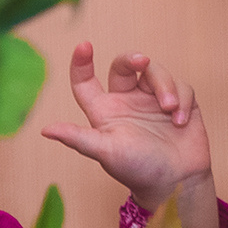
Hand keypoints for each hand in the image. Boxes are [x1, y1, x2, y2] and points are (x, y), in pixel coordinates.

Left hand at [41, 42, 218, 227]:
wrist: (177, 182)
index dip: (81, 63)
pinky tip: (180, 120)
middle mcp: (128, 101)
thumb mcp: (106, 152)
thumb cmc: (138, 170)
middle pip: (124, 66)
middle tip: (143, 62)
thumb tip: (45, 130)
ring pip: (156, 72)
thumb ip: (79, 138)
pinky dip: (182, 99)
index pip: (85, 81)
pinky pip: (182, 87)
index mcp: (105, 111)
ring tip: (169, 109)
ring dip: (165, 86)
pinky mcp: (181, 103)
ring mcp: (154, 101)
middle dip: (133, 59)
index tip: (84, 46)